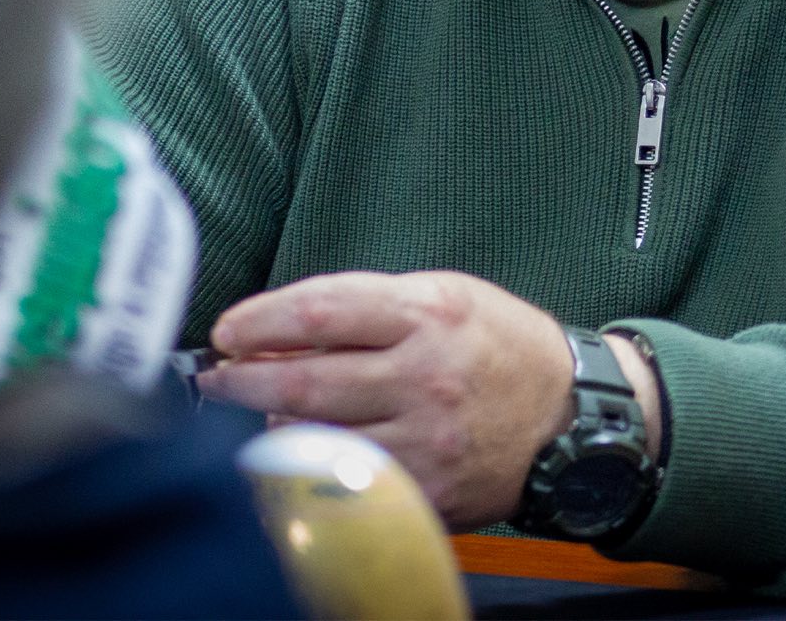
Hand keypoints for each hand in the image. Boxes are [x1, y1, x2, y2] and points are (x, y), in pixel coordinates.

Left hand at [198, 270, 656, 528]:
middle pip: (306, 378)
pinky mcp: (430, 489)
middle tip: (217, 377)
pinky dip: (313, 465)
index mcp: (429, 315)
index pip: (320, 310)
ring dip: (273, 424)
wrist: (569, 414)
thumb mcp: (445, 296)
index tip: (227, 330)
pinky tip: (302, 450)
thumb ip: (368, 304)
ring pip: (320, 435)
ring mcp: (427, 439)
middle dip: (243, 379)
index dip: (260, 320)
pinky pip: (350, 479)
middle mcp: (426, 377)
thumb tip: (283, 326)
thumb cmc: (499, 345)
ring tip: (261, 411)